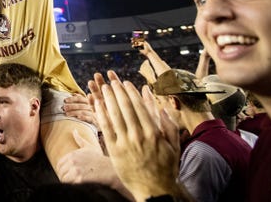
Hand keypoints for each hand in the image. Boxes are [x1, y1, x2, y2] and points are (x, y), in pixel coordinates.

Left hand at [57, 130, 111, 182]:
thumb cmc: (100, 159)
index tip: (69, 174)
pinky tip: (78, 185)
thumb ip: (79, 139)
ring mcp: (75, 170)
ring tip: (76, 183)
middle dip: (65, 177)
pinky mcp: (79, 179)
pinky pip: (69, 185)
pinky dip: (71, 186)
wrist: (110, 170)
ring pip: (63, 179)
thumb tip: (74, 130)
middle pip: (60, 173)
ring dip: (68, 183)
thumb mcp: (89, 147)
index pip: (59, 165)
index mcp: (72, 154)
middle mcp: (72, 161)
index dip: (63, 171)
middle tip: (73, 180)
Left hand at [63, 93, 97, 127]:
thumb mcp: (90, 103)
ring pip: (82, 111)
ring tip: (66, 114)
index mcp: (89, 101)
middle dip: (71, 106)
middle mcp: (91, 106)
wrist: (105, 121)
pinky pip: (89, 118)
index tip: (65, 100)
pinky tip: (78, 117)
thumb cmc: (94, 111)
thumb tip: (74, 94)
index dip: (72, 99)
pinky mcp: (96, 120)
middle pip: (80, 105)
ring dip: (74, 112)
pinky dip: (83, 117)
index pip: (79, 98)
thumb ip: (82, 98)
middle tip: (63, 108)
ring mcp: (94, 113)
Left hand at [94, 71, 182, 200]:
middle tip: (112, 80)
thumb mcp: (173, 147)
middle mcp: (139, 136)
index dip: (131, 93)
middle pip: (126, 108)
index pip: (140, 107)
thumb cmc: (165, 168)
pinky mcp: (114, 150)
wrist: (155, 190)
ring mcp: (125, 143)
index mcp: (153, 133)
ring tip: (104, 87)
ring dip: (108, 99)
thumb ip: (169, 127)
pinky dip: (101, 114)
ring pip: (115, 115)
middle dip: (118, 92)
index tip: (126, 83)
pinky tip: (97, 104)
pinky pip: (106, 128)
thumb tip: (163, 109)